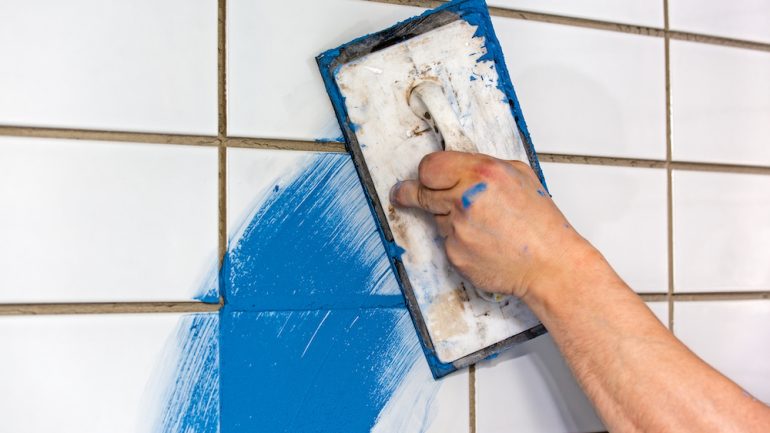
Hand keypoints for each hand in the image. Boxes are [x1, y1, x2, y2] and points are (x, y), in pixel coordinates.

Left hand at [389, 151, 595, 299]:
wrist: (549, 265)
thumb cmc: (540, 224)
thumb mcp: (519, 176)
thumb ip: (483, 167)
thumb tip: (455, 167)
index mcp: (483, 173)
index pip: (430, 166)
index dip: (426, 173)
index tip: (423, 178)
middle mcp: (466, 199)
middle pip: (418, 192)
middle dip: (409, 193)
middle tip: (403, 194)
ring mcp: (457, 229)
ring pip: (435, 217)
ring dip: (448, 218)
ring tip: (480, 225)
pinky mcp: (454, 254)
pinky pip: (445, 242)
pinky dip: (458, 241)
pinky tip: (482, 243)